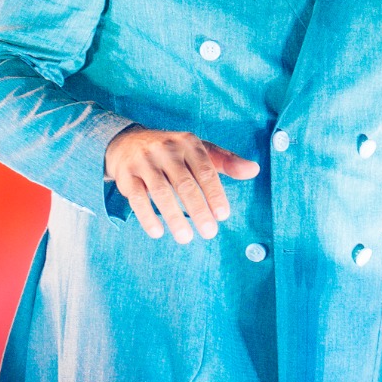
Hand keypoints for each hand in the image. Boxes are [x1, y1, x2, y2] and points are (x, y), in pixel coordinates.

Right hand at [104, 126, 260, 242]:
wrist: (127, 143)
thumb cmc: (172, 152)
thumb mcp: (199, 151)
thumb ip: (226, 161)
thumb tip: (254, 170)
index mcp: (188, 143)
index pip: (205, 170)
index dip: (215, 193)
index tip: (223, 215)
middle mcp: (166, 149)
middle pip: (184, 183)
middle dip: (197, 209)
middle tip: (209, 232)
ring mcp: (144, 161)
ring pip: (160, 191)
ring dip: (174, 216)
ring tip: (185, 238)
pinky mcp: (127, 175)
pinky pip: (137, 198)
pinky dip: (147, 216)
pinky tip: (157, 232)